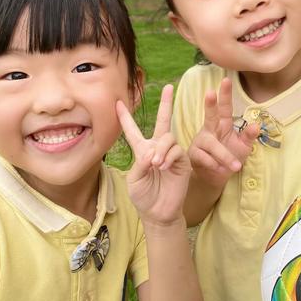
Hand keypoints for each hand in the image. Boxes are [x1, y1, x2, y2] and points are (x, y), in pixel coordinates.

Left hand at [116, 85, 190, 225]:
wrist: (158, 213)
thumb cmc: (143, 197)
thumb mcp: (134, 179)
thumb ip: (141, 164)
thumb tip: (153, 152)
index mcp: (142, 150)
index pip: (132, 131)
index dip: (125, 118)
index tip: (118, 103)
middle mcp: (157, 148)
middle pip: (162, 121)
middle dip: (166, 103)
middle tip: (169, 87)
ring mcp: (171, 153)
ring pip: (168, 137)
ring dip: (160, 148)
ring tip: (155, 163)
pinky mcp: (182, 161)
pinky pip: (176, 150)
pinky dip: (168, 156)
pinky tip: (162, 166)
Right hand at [188, 78, 258, 188]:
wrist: (214, 177)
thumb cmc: (229, 157)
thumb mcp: (243, 146)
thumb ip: (248, 136)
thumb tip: (257, 125)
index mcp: (222, 124)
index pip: (225, 107)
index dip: (225, 94)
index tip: (226, 79)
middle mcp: (209, 129)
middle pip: (210, 115)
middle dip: (210, 104)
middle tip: (210, 93)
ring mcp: (200, 141)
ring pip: (211, 144)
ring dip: (224, 155)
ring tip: (236, 166)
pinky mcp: (194, 154)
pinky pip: (204, 157)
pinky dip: (215, 165)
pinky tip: (220, 169)